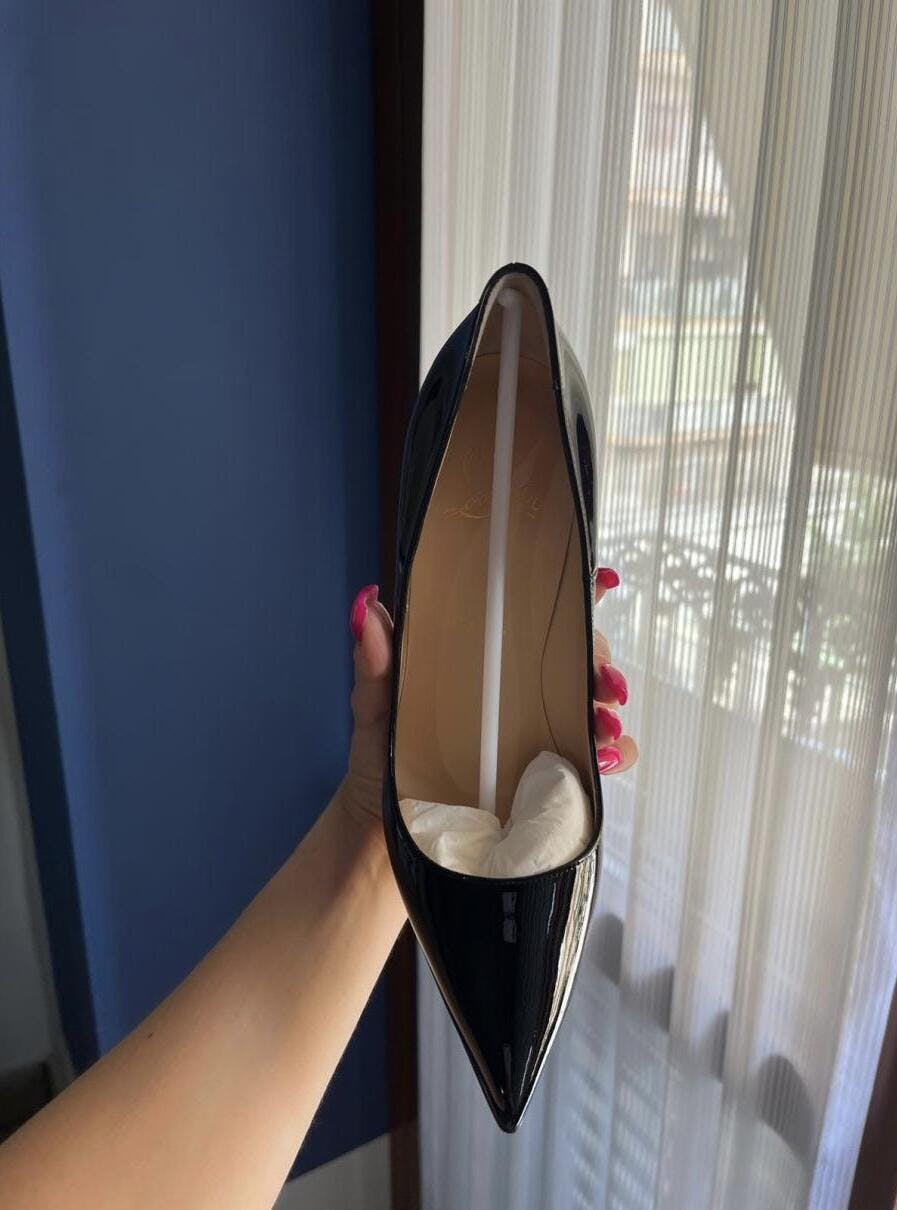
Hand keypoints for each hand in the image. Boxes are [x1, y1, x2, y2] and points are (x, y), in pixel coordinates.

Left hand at [338, 569, 638, 828]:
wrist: (380, 842)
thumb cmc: (379, 766)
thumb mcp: (376, 709)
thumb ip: (376, 664)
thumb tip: (367, 607)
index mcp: (484, 670)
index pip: (536, 624)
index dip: (576, 597)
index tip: (601, 584)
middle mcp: (518, 698)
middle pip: (576, 663)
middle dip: (602, 664)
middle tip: (604, 684)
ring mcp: (537, 739)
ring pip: (595, 710)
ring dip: (611, 711)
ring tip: (604, 725)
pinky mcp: (548, 785)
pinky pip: (597, 765)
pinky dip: (616, 756)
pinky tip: (605, 760)